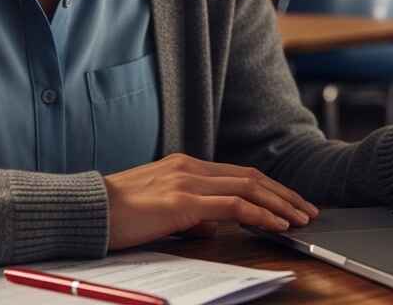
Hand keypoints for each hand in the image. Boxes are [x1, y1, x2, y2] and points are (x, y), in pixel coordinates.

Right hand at [103, 153, 318, 249]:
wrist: (86, 211)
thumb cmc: (117, 215)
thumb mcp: (160, 210)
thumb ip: (189, 214)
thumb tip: (211, 226)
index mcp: (184, 166)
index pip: (238, 174)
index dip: (269, 187)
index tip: (289, 202)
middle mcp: (190, 167)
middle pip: (251, 176)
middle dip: (284, 194)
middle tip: (307, 209)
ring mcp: (187, 181)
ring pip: (248, 187)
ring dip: (280, 203)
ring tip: (300, 219)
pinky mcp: (182, 201)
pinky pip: (233, 206)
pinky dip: (260, 213)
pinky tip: (276, 224)